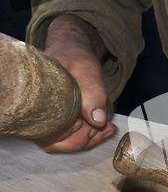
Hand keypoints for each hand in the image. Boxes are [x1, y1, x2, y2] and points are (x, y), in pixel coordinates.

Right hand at [34, 15, 114, 152]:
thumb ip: (92, 93)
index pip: (51, 137)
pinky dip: (90, 133)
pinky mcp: (59, 118)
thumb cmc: (73, 55)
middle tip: (107, 128)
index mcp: (36, 104)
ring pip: (67, 141)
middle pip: (59, 143)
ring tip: (108, 126)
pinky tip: (105, 126)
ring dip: (90, 137)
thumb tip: (98, 121)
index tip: (98, 126)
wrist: (72, 47)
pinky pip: (72, 134)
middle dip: (86, 139)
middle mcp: (38, 115)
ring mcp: (49, 118)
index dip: (75, 137)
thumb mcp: (86, 70)